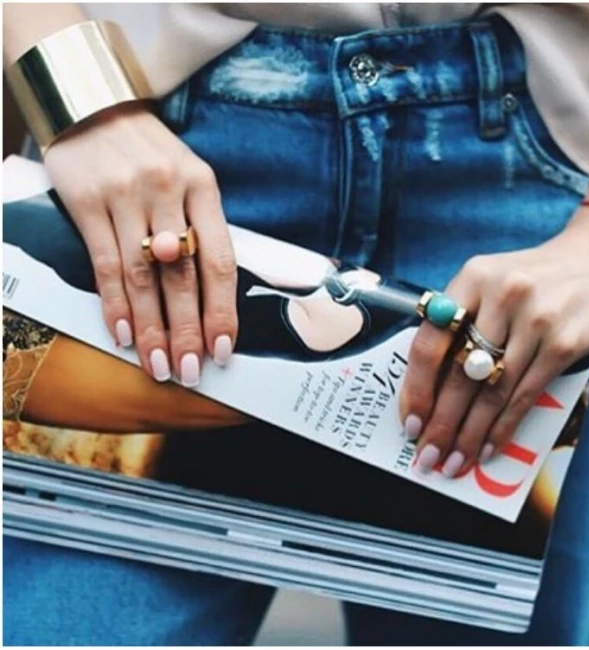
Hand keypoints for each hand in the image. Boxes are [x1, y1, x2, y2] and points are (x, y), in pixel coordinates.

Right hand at [44, 103, 236, 384]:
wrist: (93, 104)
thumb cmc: (151, 153)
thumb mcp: (190, 178)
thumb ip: (201, 228)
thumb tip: (208, 295)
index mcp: (203, 187)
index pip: (219, 260)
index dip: (222, 310)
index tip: (224, 349)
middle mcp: (168, 191)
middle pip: (183, 276)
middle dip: (188, 330)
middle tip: (191, 371)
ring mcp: (125, 196)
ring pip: (143, 277)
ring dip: (151, 328)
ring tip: (160, 366)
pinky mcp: (86, 202)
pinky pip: (103, 264)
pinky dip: (114, 304)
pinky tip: (122, 335)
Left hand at [400, 206, 588, 477]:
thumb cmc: (531, 279)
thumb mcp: (488, 283)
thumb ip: (459, 320)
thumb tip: (426, 385)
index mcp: (470, 279)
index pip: (429, 342)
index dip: (416, 388)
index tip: (409, 423)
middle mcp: (500, 296)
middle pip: (458, 374)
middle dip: (440, 423)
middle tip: (427, 457)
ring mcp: (535, 320)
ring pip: (491, 391)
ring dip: (470, 434)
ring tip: (454, 462)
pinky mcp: (563, 343)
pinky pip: (525, 395)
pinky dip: (504, 427)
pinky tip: (489, 447)